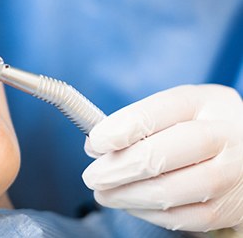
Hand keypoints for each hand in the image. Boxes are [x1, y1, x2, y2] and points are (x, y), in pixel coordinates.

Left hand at [82, 84, 242, 231]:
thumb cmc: (202, 125)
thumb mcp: (178, 108)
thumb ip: (138, 120)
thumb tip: (96, 145)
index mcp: (207, 102)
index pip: (159, 111)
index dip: (121, 128)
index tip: (95, 142)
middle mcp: (225, 136)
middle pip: (160, 156)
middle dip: (116, 169)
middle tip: (92, 176)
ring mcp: (233, 175)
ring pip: (168, 192)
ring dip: (126, 196)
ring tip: (104, 193)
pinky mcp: (231, 209)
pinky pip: (181, 217)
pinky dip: (147, 213)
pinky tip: (130, 203)